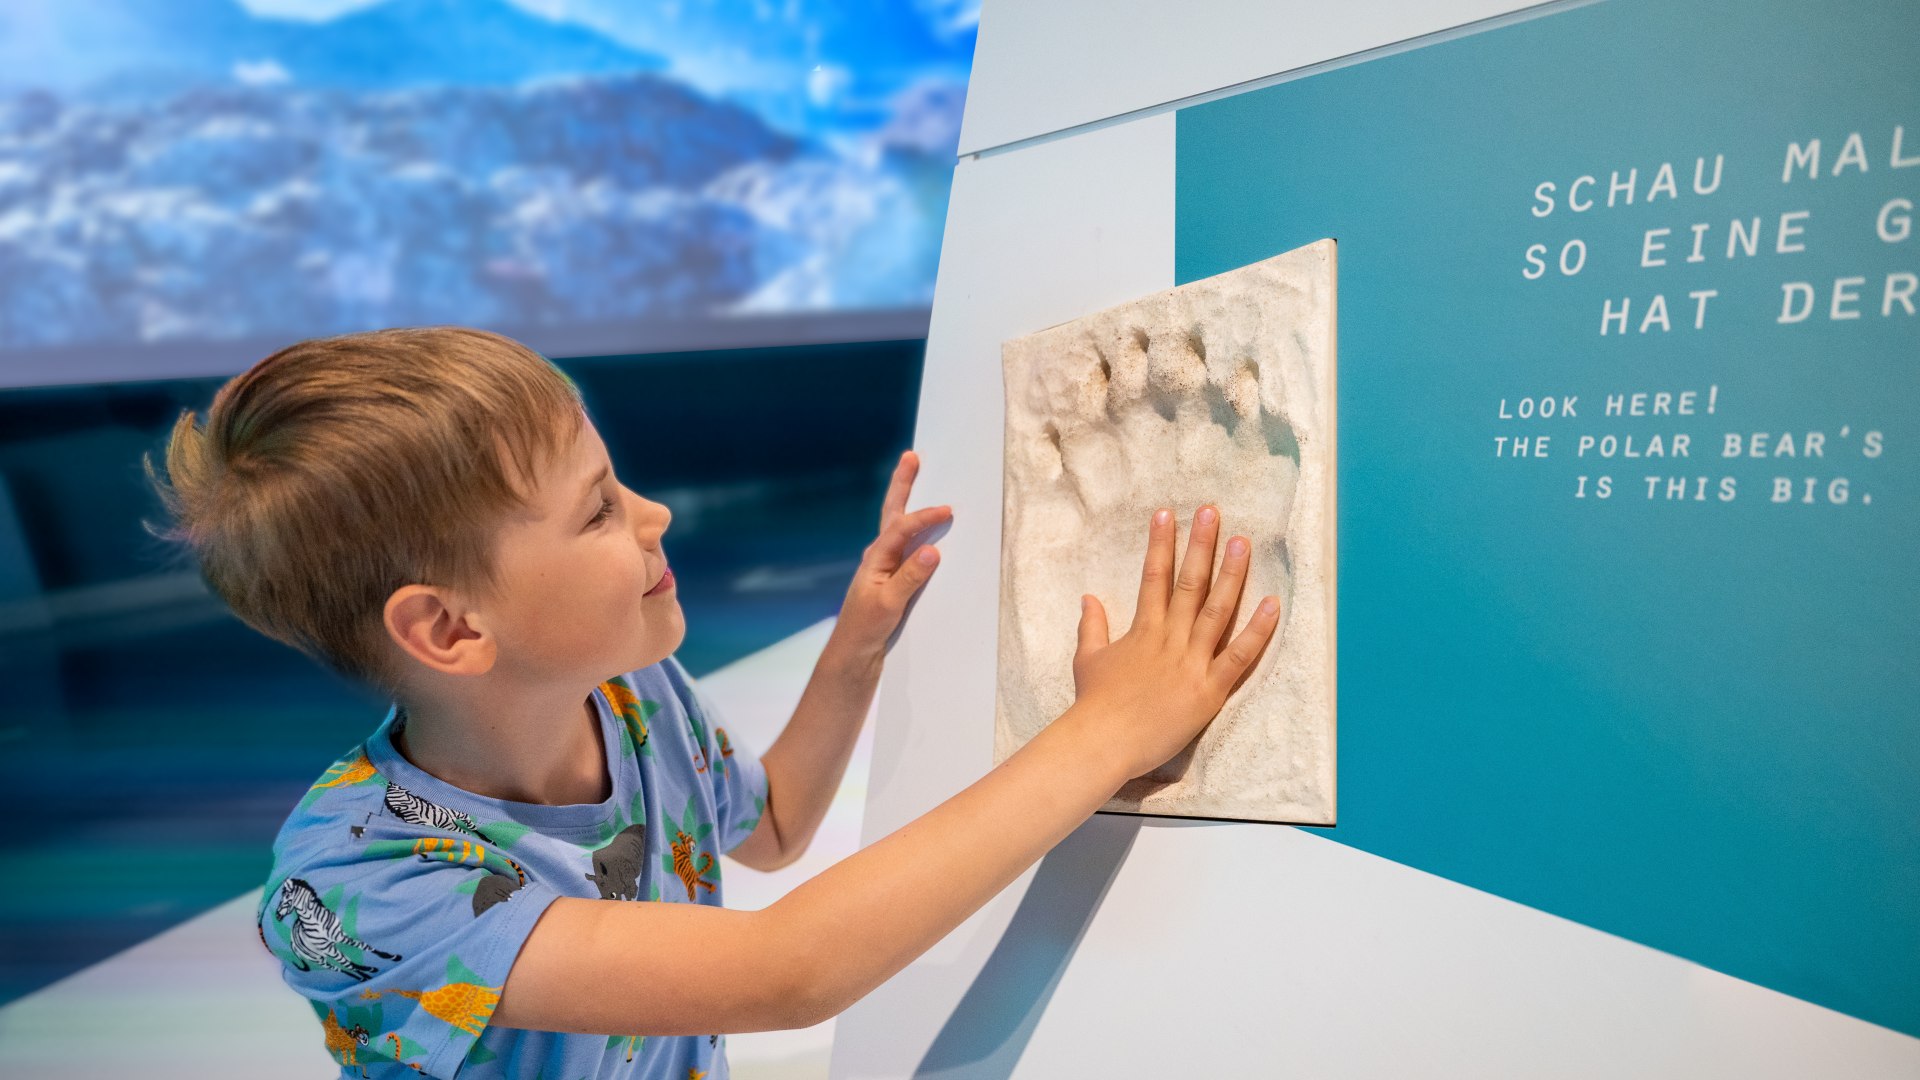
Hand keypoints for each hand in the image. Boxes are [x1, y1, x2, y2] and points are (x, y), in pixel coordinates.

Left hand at [831, 450, 952, 665]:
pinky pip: (904, 545)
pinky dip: (913, 528)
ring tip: (914, 477)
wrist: (852, 655)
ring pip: (896, 525)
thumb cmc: (865, 630)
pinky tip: (922, 527)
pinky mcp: (890, 578)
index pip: (902, 528)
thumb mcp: (888, 604)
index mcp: (875, 558)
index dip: (925, 517)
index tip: (948, 511)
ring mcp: (882, 566)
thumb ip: (909, 578)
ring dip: (905, 501)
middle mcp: (877, 556)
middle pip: (892, 513)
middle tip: (911, 457)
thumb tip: (932, 550)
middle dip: (902, 485)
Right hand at [1066, 505, 1280, 781]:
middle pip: (1189, 584)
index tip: (1166, 514)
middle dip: (1200, 545)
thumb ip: (1092, 627)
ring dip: (1231, 574)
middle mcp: (1169, 639)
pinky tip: (1272, 604)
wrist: (1103, 741)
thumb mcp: (1088, 661)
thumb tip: (1089, 598)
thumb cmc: (1095, 705)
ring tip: (1242, 542)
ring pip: (1216, 610)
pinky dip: (1257, 630)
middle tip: (1212, 512)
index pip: (1154, 578)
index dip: (1160, 544)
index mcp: (1143, 632)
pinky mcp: (1209, 689)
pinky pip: (1239, 656)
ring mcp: (1191, 662)